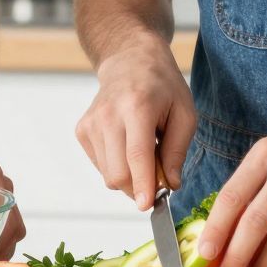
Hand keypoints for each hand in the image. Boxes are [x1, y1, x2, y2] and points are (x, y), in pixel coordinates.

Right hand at [75, 40, 194, 207]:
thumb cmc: (162, 86)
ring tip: (143, 150)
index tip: (147, 206)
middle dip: (139, 187)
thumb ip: (178, 151)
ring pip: (108, 175)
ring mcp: (91, 123)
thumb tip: (170, 184)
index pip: (136, 155)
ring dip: (129, 175)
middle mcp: (108, 115)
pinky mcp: (82, 130)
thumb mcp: (185, 114)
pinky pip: (100, 166)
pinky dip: (117, 166)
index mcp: (137, 107)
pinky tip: (126, 145)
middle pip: (118, 173)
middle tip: (159, 175)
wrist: (129, 60)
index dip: (142, 184)